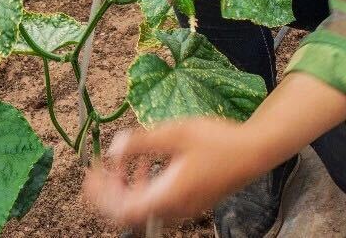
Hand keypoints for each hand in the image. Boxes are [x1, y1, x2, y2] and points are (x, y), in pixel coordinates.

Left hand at [83, 118, 260, 226]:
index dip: (101, 196)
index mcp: (168, 196)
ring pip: (143, 206)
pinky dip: (144, 185)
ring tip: (122, 161)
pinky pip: (158, 201)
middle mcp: (174, 209)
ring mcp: (184, 208)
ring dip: (127, 186)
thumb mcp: (175, 133)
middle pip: (129, 212)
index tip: (91, 174)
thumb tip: (114, 148)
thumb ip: (142, 143)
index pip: (122, 210)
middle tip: (100, 168)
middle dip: (110, 190)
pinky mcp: (191, 202)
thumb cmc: (218, 140)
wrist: (254, 151)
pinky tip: (148, 162)